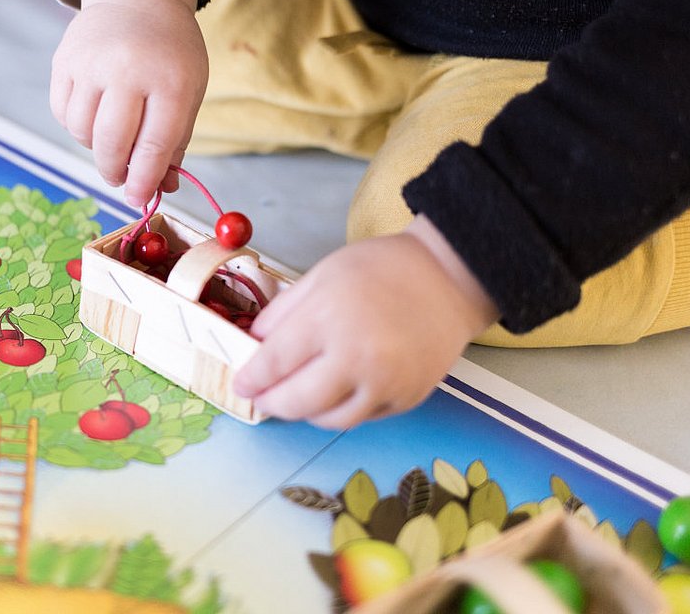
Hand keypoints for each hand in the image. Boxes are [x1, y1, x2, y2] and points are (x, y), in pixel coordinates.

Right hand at [51, 0, 207, 206]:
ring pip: (82, 132)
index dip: (145, 180)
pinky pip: (63, 112)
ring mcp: (91, 63)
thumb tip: (162, 188)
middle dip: (115, 172)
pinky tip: (94, 114)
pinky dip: (76, 125)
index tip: (138, 198)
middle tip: (119, 177)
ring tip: (111, 136)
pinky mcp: (64, 60)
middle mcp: (128, 70)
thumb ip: (175, 141)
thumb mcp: (189, 90)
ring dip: (95, 147)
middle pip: (112, 144)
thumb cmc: (169, 52)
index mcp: (170, 80)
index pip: (154, 146)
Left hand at [233, 216, 498, 429]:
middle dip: (271, 403)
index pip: (274, 362)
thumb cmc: (382, 269)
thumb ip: (283, 313)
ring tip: (296, 397)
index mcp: (328, 319)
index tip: (240, 384)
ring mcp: (384, 383)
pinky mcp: (406, 398)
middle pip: (297, 401)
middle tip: (261, 398)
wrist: (449, 278)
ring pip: (329, 420)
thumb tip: (254, 346)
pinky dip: (341, 410)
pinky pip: (362, 417)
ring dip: (305, 412)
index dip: (252, 378)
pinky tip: (335, 392)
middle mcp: (356, 358)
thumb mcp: (321, 275)